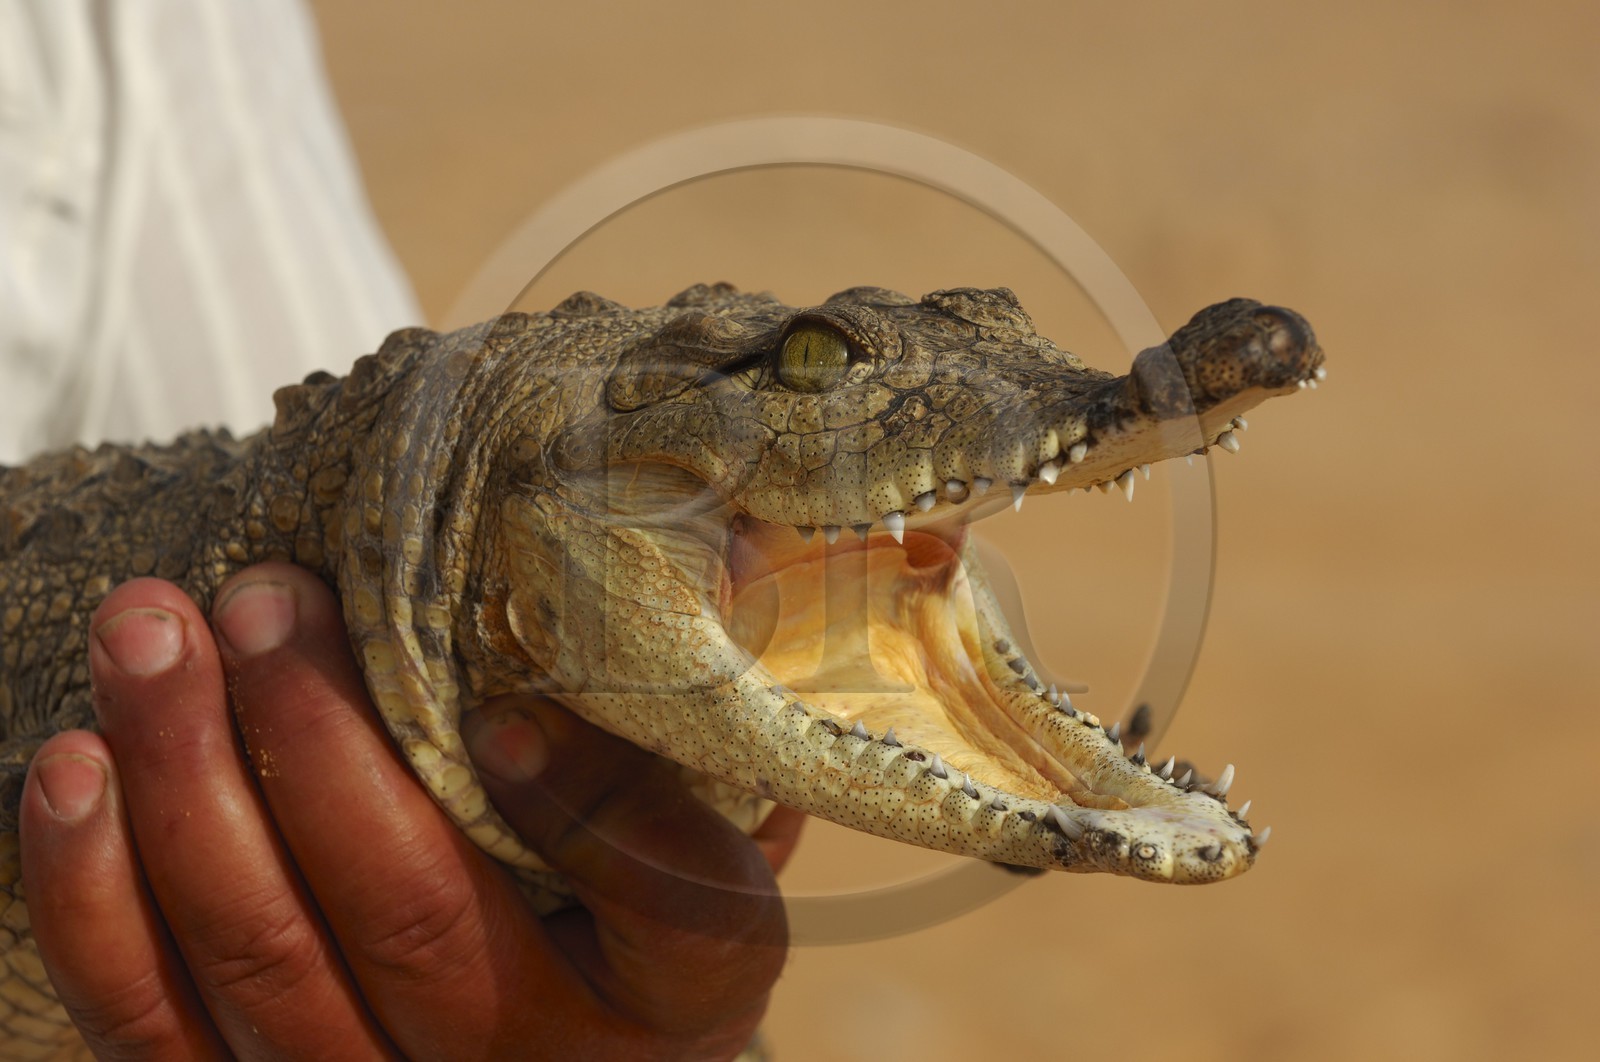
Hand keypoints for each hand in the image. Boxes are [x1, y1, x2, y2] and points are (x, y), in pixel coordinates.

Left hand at [20, 563, 801, 1058]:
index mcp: (680, 990)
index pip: (660, 903)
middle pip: (407, 911)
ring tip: (149, 634)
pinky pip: (152, 1026)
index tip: (508, 709)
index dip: (579, 803)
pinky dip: (95, 897)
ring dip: (184, 779)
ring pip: (259, 958)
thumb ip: (682, 736)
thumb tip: (692, 555)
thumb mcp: (712, 836)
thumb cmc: (635, 912)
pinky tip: (74, 771)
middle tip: (264, 597)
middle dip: (313, 733)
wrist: (573, 1054)